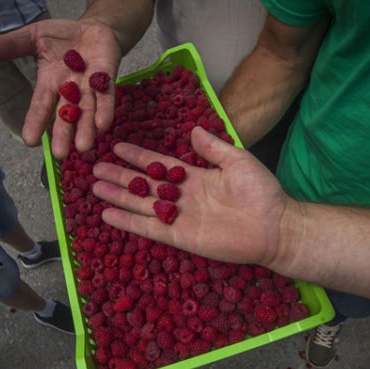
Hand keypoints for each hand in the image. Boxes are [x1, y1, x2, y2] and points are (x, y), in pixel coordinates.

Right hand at [0, 19, 121, 157]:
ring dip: (85, 130)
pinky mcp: (107, 80)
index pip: (40, 106)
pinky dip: (105, 110)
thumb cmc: (63, 37)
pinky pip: (106, 97)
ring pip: (87, 112)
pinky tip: (103, 124)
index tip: (29, 141)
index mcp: (50, 84)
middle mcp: (70, 92)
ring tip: (84, 147)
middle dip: (63, 135)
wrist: (94, 28)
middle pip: (66, 117)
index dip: (35, 123)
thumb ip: (13, 44)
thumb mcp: (35, 36)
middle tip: (61, 156)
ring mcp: (90, 88)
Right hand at [92, 127, 289, 266]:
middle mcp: (182, 196)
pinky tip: (108, 214)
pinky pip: (149, 228)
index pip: (159, 165)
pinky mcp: (180, 236)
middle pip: (144, 185)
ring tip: (95, 188)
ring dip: (119, 197)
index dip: (138, 156)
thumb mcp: (238, 161)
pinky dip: (128, 222)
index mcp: (195, 177)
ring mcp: (179, 217)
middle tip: (95, 169)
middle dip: (121, 177)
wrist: (274, 227)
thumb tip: (193, 130)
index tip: (117, 147)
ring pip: (141, 205)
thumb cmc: (261, 193)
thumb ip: (213, 148)